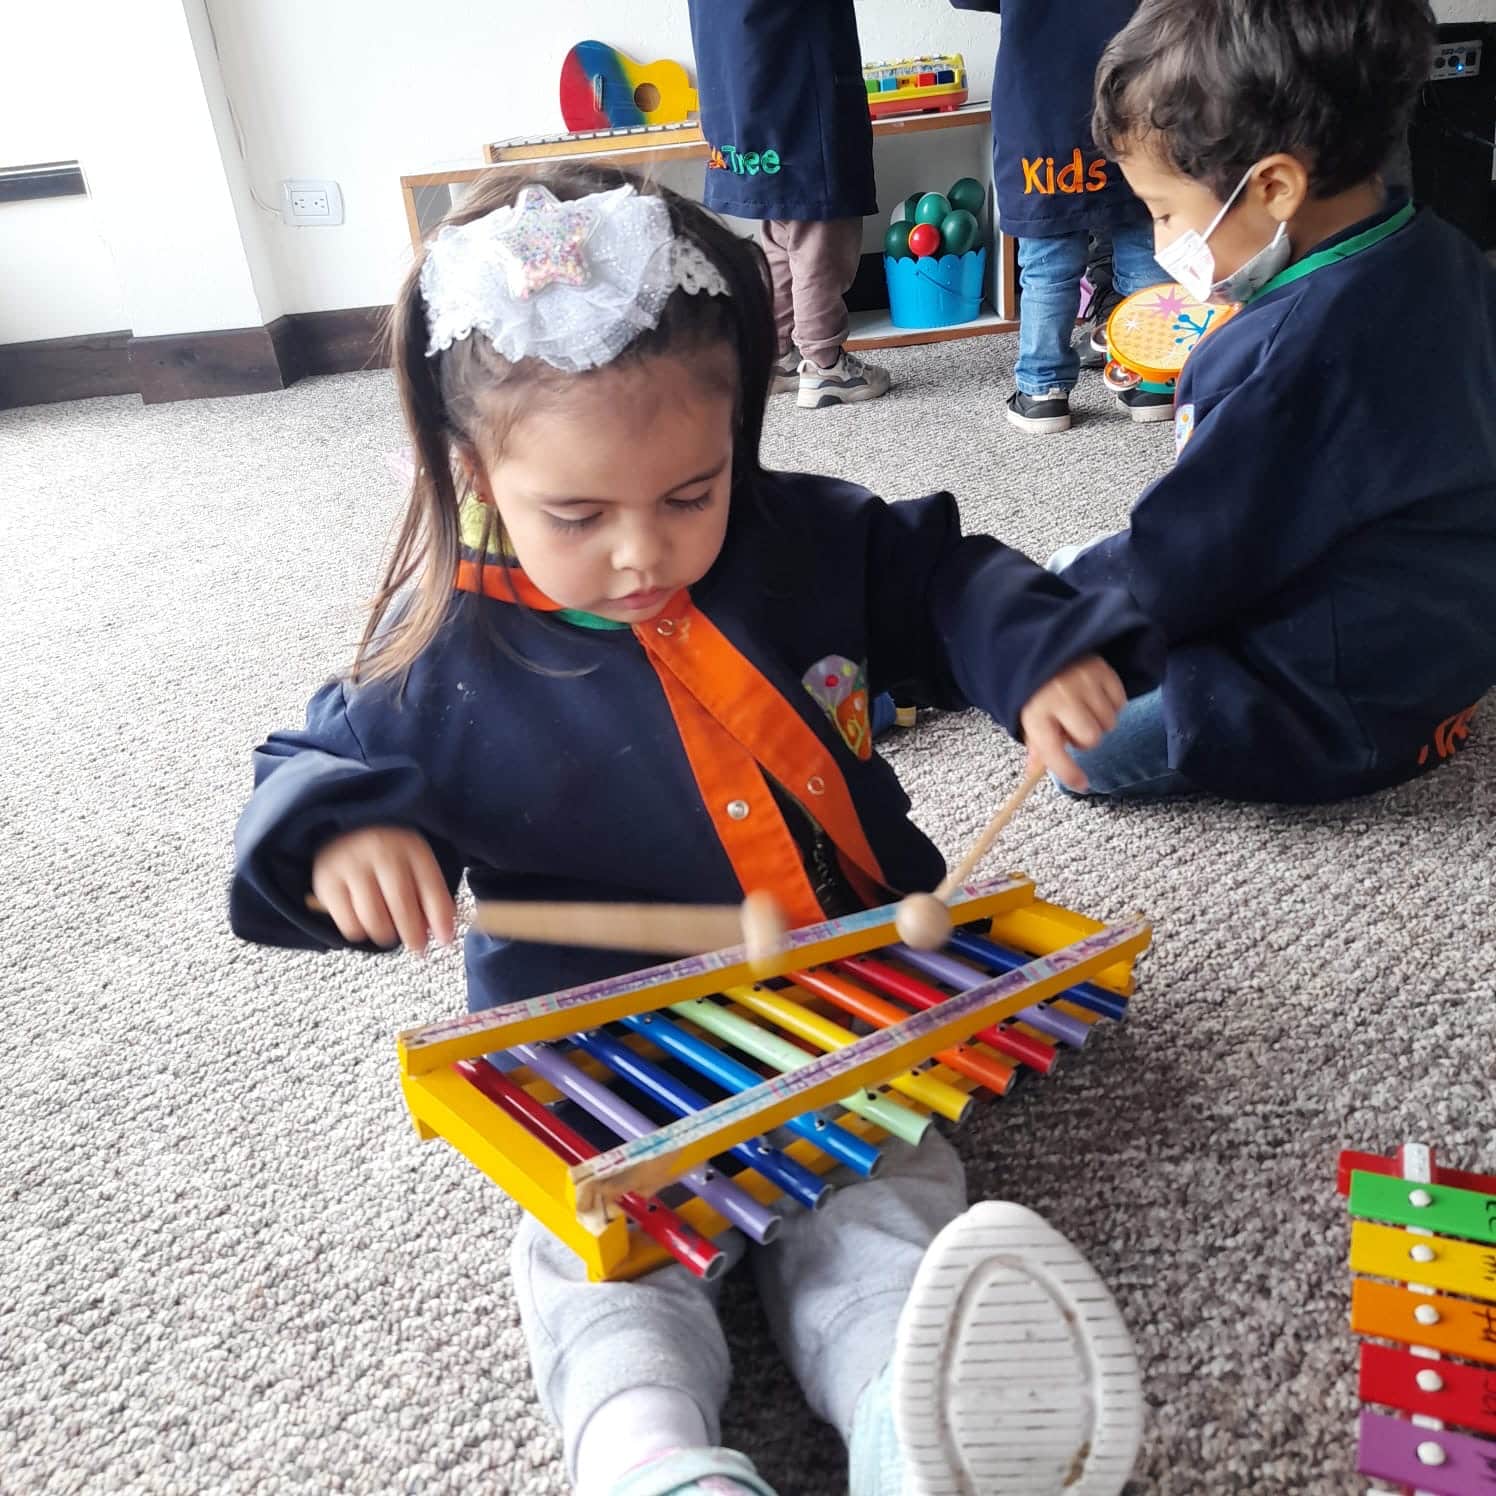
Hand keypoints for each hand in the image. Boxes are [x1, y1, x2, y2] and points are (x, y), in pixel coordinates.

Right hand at [310, 826, 455, 952]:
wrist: (344, 834)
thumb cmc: (387, 858)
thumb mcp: (414, 866)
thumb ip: (430, 897)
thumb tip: (444, 935)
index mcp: (410, 847)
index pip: (430, 885)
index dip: (440, 916)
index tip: (446, 939)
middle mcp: (381, 852)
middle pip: (401, 903)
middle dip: (413, 933)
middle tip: (418, 948)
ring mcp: (351, 866)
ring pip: (373, 918)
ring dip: (386, 934)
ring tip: (389, 933)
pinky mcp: (327, 882)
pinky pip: (348, 923)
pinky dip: (360, 932)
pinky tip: (366, 924)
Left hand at [1018, 655, 1126, 791]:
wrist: (1045, 647)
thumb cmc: (1038, 690)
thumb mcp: (1029, 716)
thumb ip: (1036, 744)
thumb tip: (1033, 772)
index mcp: (1036, 712)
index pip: (1052, 751)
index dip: (1068, 772)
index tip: (1081, 783)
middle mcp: (1060, 697)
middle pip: (1091, 739)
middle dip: (1085, 740)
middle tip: (1075, 729)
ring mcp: (1083, 682)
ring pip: (1109, 723)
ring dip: (1099, 722)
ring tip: (1084, 710)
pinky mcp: (1102, 670)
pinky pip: (1120, 703)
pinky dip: (1112, 705)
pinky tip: (1096, 698)